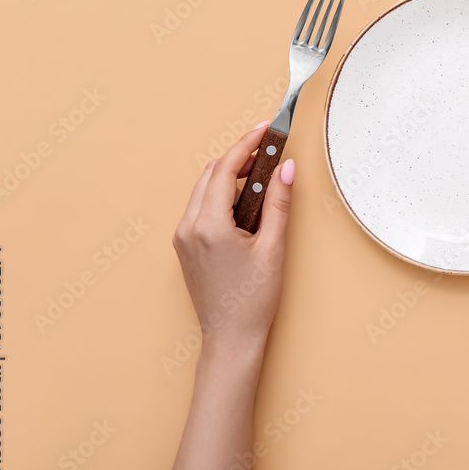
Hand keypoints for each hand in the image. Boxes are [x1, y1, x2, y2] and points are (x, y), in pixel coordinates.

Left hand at [172, 122, 295, 356]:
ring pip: (203, 190)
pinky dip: (220, 197)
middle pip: (211, 174)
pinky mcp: (184, 247)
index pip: (225, 169)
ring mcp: (182, 238)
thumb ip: (278, 203)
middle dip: (238, 159)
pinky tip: (243, 204)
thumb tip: (286, 169)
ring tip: (259, 178)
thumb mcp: (273, 248)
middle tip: (267, 153)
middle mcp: (188, 227)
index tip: (264, 130)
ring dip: (228, 177)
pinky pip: (199, 208)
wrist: (230, 339)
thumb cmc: (253, 300)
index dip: (246, 144)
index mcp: (209, 225)